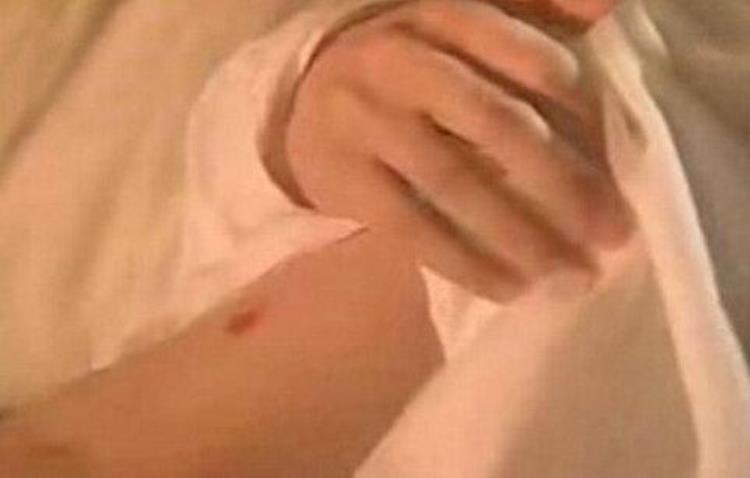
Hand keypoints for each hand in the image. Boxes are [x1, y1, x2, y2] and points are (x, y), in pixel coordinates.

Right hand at [285, 0, 629, 301]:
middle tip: (613, 233)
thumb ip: (525, 23)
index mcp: (441, 17)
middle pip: (497, 124)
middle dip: (563, 184)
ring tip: (571, 275)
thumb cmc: (403, 72)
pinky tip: (507, 288)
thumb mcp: (455, 36)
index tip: (621, 162)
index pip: (528, 58)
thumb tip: (605, 9)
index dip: (583, 112)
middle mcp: (401, 61)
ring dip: (521, 235)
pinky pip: (412, 227)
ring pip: (455, 182)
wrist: (305, 102)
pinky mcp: (344, 178)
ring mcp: (366, 121)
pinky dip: (464, 262)